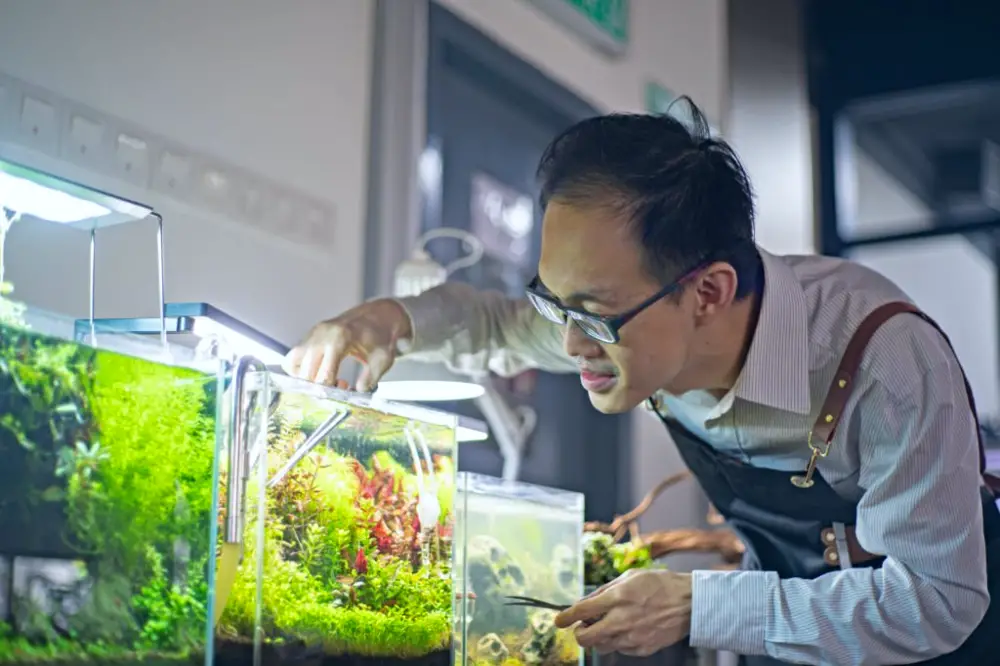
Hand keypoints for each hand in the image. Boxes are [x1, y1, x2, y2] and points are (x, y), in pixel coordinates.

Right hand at [283, 299, 411, 389]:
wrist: (377, 316)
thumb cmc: (380, 337)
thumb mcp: (382, 360)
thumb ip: (370, 378)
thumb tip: (356, 392)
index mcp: (340, 339)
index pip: (324, 376)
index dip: (330, 392)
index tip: (341, 394)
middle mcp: (321, 336)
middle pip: (306, 374)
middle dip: (319, 388)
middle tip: (339, 385)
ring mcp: (312, 335)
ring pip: (294, 365)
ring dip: (306, 379)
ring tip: (326, 380)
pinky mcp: (309, 336)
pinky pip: (293, 357)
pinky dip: (299, 370)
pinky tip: (317, 373)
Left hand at [554, 569, 691, 656]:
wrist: (689, 604)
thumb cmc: (659, 585)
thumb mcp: (629, 577)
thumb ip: (605, 590)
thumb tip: (586, 602)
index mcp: (617, 598)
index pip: (581, 611)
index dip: (566, 617)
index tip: (558, 621)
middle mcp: (621, 620)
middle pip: (586, 637)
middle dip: (579, 634)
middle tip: (582, 627)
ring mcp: (632, 637)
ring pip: (601, 646)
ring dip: (598, 638)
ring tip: (607, 626)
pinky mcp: (642, 649)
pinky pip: (620, 649)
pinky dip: (617, 641)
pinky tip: (627, 630)